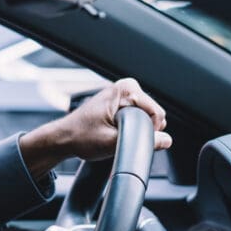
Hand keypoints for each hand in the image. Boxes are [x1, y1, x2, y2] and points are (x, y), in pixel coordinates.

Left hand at [18, 78, 172, 177]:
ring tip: (113, 134)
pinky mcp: (121, 103)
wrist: (63, 138)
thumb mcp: (112, 143)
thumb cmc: (81, 137)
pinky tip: (114, 132)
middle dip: (141, 130)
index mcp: (126, 89)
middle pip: (153, 115)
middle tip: (118, 137)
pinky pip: (138, 117)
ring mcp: (124, 95)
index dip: (149, 131)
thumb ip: (142, 141)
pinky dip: (131, 128)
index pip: (157, 113)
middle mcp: (126, 87)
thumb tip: (166, 140)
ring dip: (135, 130)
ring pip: (147, 118)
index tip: (129, 137)